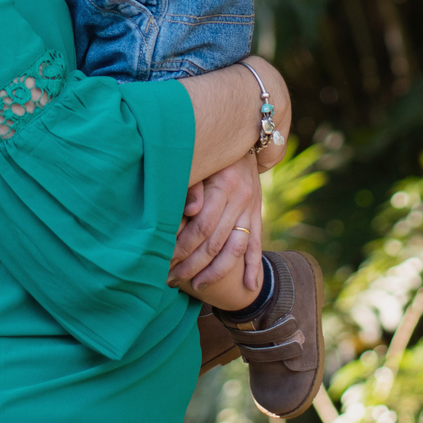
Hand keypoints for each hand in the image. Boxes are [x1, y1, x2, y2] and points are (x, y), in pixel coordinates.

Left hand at [168, 154, 262, 296]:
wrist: (245, 134)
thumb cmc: (211, 151)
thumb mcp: (201, 162)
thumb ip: (194, 186)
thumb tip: (189, 211)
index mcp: (223, 185)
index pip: (202, 226)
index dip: (183, 246)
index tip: (165, 261)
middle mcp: (240, 199)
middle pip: (216, 242)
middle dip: (193, 265)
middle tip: (172, 280)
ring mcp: (251, 208)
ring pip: (236, 249)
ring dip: (217, 272)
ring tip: (198, 288)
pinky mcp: (257, 213)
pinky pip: (256, 243)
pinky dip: (253, 266)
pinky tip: (248, 285)